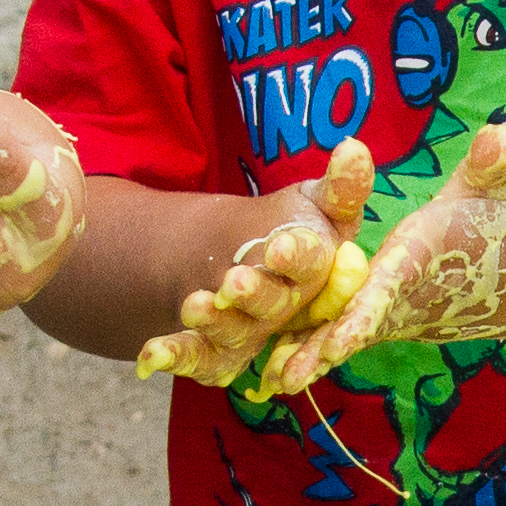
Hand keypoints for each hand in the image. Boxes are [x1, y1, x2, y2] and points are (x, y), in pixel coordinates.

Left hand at [136, 140, 373, 387]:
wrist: (257, 264)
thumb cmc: (297, 232)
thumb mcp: (319, 203)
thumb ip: (340, 186)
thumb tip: (354, 146)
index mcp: (317, 271)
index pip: (310, 265)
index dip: (296, 259)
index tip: (279, 246)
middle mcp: (288, 308)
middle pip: (274, 305)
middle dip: (255, 295)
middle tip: (235, 281)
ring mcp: (254, 333)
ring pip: (236, 335)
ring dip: (215, 323)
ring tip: (193, 306)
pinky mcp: (222, 354)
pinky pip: (200, 359)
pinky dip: (176, 356)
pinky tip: (152, 354)